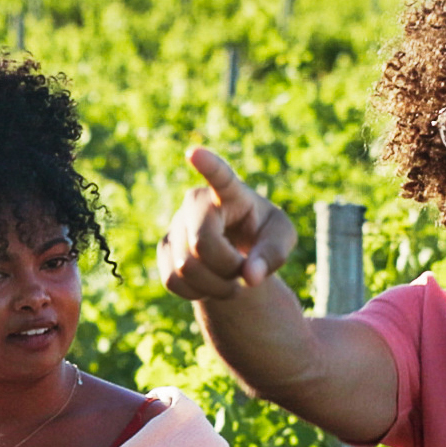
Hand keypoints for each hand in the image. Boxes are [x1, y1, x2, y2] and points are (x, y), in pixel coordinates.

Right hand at [158, 147, 299, 302]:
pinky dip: (197, 293)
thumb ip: (273, 255)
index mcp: (231, 192)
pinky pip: (173, 280)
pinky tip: (210, 285)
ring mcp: (176, 224)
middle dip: (227, 268)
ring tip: (232, 281)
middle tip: (244, 271)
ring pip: (186, 267)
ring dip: (216, 286)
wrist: (238, 249)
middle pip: (202, 243)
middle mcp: (196, 203)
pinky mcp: (164, 249)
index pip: (220, 176)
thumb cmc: (263, 235)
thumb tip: (250, 276)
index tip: (194, 153)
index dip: (208, 165)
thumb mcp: (281, 240)